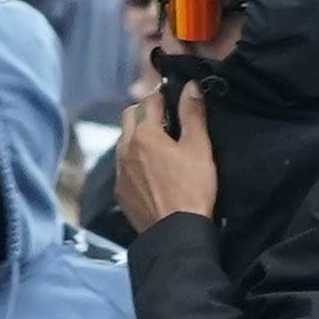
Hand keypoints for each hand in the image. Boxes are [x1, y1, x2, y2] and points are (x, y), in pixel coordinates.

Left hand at [116, 66, 218, 228]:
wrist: (174, 231)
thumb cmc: (192, 188)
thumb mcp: (199, 148)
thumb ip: (193, 115)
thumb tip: (192, 87)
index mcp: (144, 135)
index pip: (149, 102)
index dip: (163, 95)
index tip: (174, 94)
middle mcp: (124, 149)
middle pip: (129, 117)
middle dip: (146, 110)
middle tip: (168, 115)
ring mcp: (119, 171)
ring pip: (123, 140)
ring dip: (138, 134)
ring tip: (161, 140)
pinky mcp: (120, 189)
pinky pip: (123, 164)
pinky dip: (134, 156)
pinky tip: (151, 165)